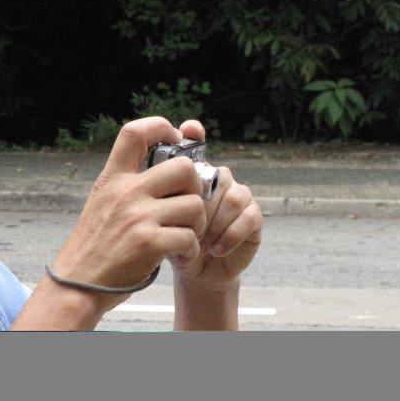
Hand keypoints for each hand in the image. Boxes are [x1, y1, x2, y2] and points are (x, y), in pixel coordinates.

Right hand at [49, 117, 208, 310]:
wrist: (76, 286)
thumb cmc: (94, 248)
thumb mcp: (102, 204)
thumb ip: (128, 186)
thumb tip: (167, 169)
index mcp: (112, 179)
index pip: (135, 132)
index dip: (161, 127)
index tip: (174, 139)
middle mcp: (125, 193)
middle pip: (183, 167)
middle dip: (195, 186)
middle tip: (188, 204)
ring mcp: (138, 217)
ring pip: (194, 205)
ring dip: (197, 224)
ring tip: (184, 236)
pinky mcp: (149, 244)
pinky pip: (190, 237)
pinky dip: (191, 250)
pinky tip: (179, 255)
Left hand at [168, 121, 262, 321]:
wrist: (192, 270)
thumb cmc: (171, 240)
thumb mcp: (154, 218)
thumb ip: (153, 194)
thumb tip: (147, 176)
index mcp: (192, 173)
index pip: (196, 143)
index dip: (194, 134)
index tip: (189, 130)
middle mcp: (217, 178)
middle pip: (215, 176)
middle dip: (200, 205)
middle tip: (185, 228)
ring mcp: (237, 195)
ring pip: (232, 197)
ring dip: (214, 223)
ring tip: (198, 243)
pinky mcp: (253, 216)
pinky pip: (248, 216)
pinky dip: (229, 235)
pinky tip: (214, 249)